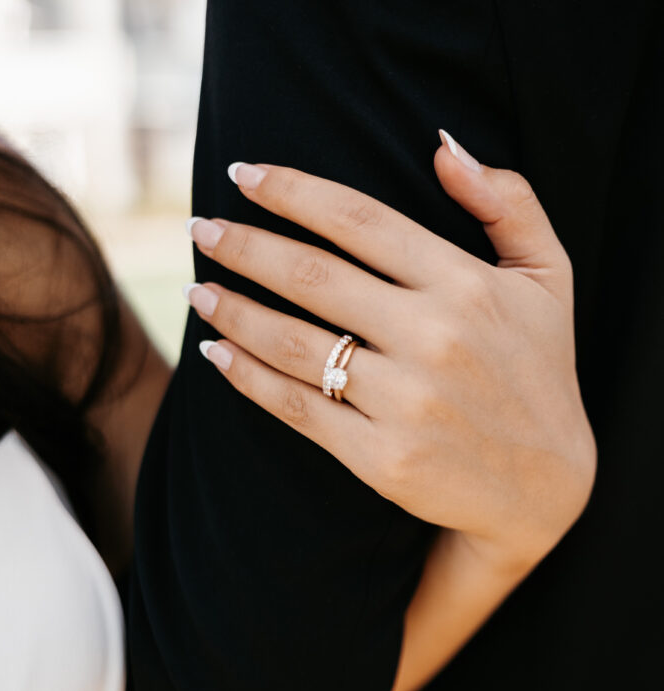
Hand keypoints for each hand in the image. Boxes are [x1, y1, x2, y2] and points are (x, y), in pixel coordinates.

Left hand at [186, 131, 595, 570]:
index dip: (292, 191)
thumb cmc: (540, 371)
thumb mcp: (550, 277)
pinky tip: (217, 355)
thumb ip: (508, 201)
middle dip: (244, 246)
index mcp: (466, 285)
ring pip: (294, 342)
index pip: (360, 220)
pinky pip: (297, 408)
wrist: (545, 486)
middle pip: (313, 276)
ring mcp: (404, 402)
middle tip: (200, 230)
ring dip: (233, 311)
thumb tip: (442, 146)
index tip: (240, 175)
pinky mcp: (381, 457)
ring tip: (198, 290)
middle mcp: (433, 338)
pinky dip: (248, 379)